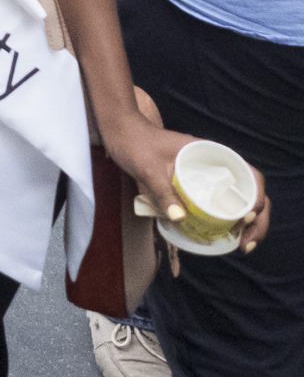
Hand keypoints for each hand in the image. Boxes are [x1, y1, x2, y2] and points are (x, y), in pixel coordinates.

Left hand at [105, 91, 271, 252]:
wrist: (120, 131)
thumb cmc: (135, 143)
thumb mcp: (147, 167)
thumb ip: (162, 190)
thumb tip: (180, 219)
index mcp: (211, 154)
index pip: (250, 175)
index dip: (256, 199)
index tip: (246, 218)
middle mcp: (214, 165)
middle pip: (250, 193)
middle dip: (257, 220)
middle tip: (246, 244)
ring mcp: (206, 176)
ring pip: (237, 201)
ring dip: (245, 224)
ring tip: (240, 245)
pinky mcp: (195, 185)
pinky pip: (218, 204)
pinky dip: (226, 220)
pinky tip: (222, 236)